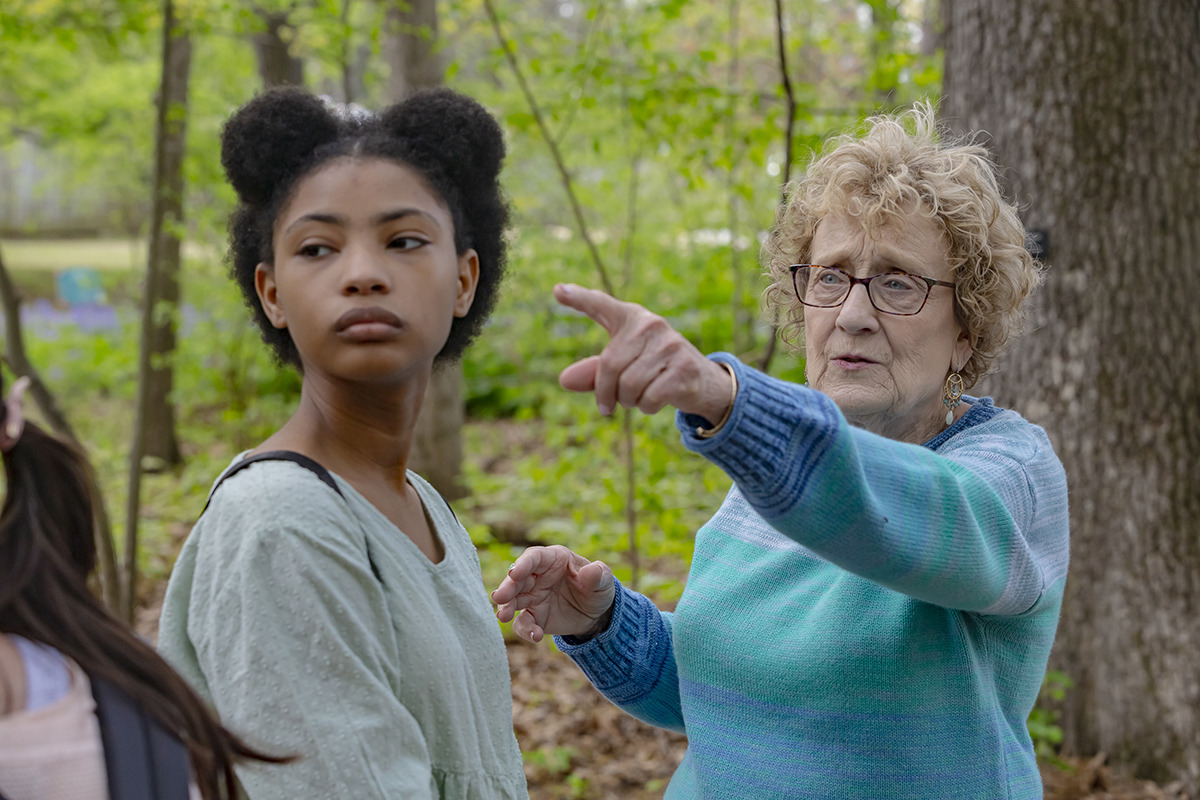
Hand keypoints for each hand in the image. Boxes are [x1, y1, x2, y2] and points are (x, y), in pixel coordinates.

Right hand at [491, 545, 614, 643]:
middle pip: (517, 579)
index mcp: (553, 559)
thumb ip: (599, 574)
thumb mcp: (603, 581)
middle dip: (508, 587)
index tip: (514, 573)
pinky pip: (523, 623)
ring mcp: (533, 597)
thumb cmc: (597, 588)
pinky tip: (536, 636)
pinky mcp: (534, 616)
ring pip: (513, 600)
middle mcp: (538, 576)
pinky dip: (526, 630)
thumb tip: (592, 570)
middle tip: (499, 597)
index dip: (523, 564)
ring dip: (506, 607)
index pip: (534, 557)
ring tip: (502, 616)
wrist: (596, 614)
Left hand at [554, 283, 731, 421]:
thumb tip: (564, 380)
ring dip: (629, 401)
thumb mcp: (623, 368)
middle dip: (607, 392)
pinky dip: (646, 407)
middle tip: (611, 403)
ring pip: (629, 386)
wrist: (703, 382)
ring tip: (640, 397)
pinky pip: (648, 399)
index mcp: (631, 318)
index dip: (579, 299)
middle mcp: (651, 324)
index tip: (557, 290)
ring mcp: (670, 345)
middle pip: (609, 366)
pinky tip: (656, 401)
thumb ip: (593, 372)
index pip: (601, 305)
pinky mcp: (683, 368)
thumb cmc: (653, 370)